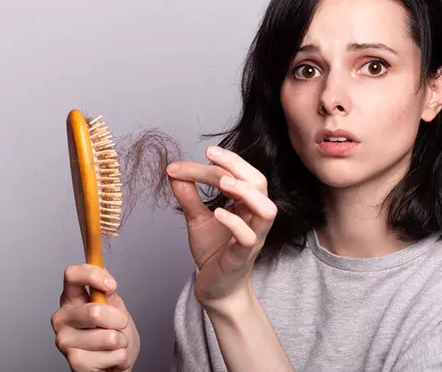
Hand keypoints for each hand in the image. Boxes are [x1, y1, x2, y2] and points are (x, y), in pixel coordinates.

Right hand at [51, 264, 139, 371]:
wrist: (117, 361)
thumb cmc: (114, 332)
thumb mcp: (115, 305)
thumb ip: (107, 290)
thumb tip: (102, 271)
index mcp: (71, 299)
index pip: (71, 275)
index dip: (93, 276)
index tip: (112, 285)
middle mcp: (62, 318)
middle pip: (94, 312)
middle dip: (118, 320)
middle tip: (119, 325)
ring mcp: (65, 341)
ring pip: (108, 336)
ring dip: (121, 341)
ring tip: (113, 343)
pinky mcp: (75, 362)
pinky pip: (112, 355)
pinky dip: (120, 356)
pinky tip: (108, 357)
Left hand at [166, 146, 276, 309]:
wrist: (216, 289)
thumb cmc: (214, 253)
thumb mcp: (197, 219)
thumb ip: (189, 196)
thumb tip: (174, 172)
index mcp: (247, 205)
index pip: (241, 175)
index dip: (224, 161)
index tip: (204, 152)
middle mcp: (255, 218)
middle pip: (259, 184)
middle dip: (238, 165)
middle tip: (211, 156)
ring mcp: (253, 238)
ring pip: (267, 210)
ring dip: (246, 192)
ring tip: (223, 182)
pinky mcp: (242, 256)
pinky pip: (248, 238)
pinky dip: (235, 222)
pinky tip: (218, 213)